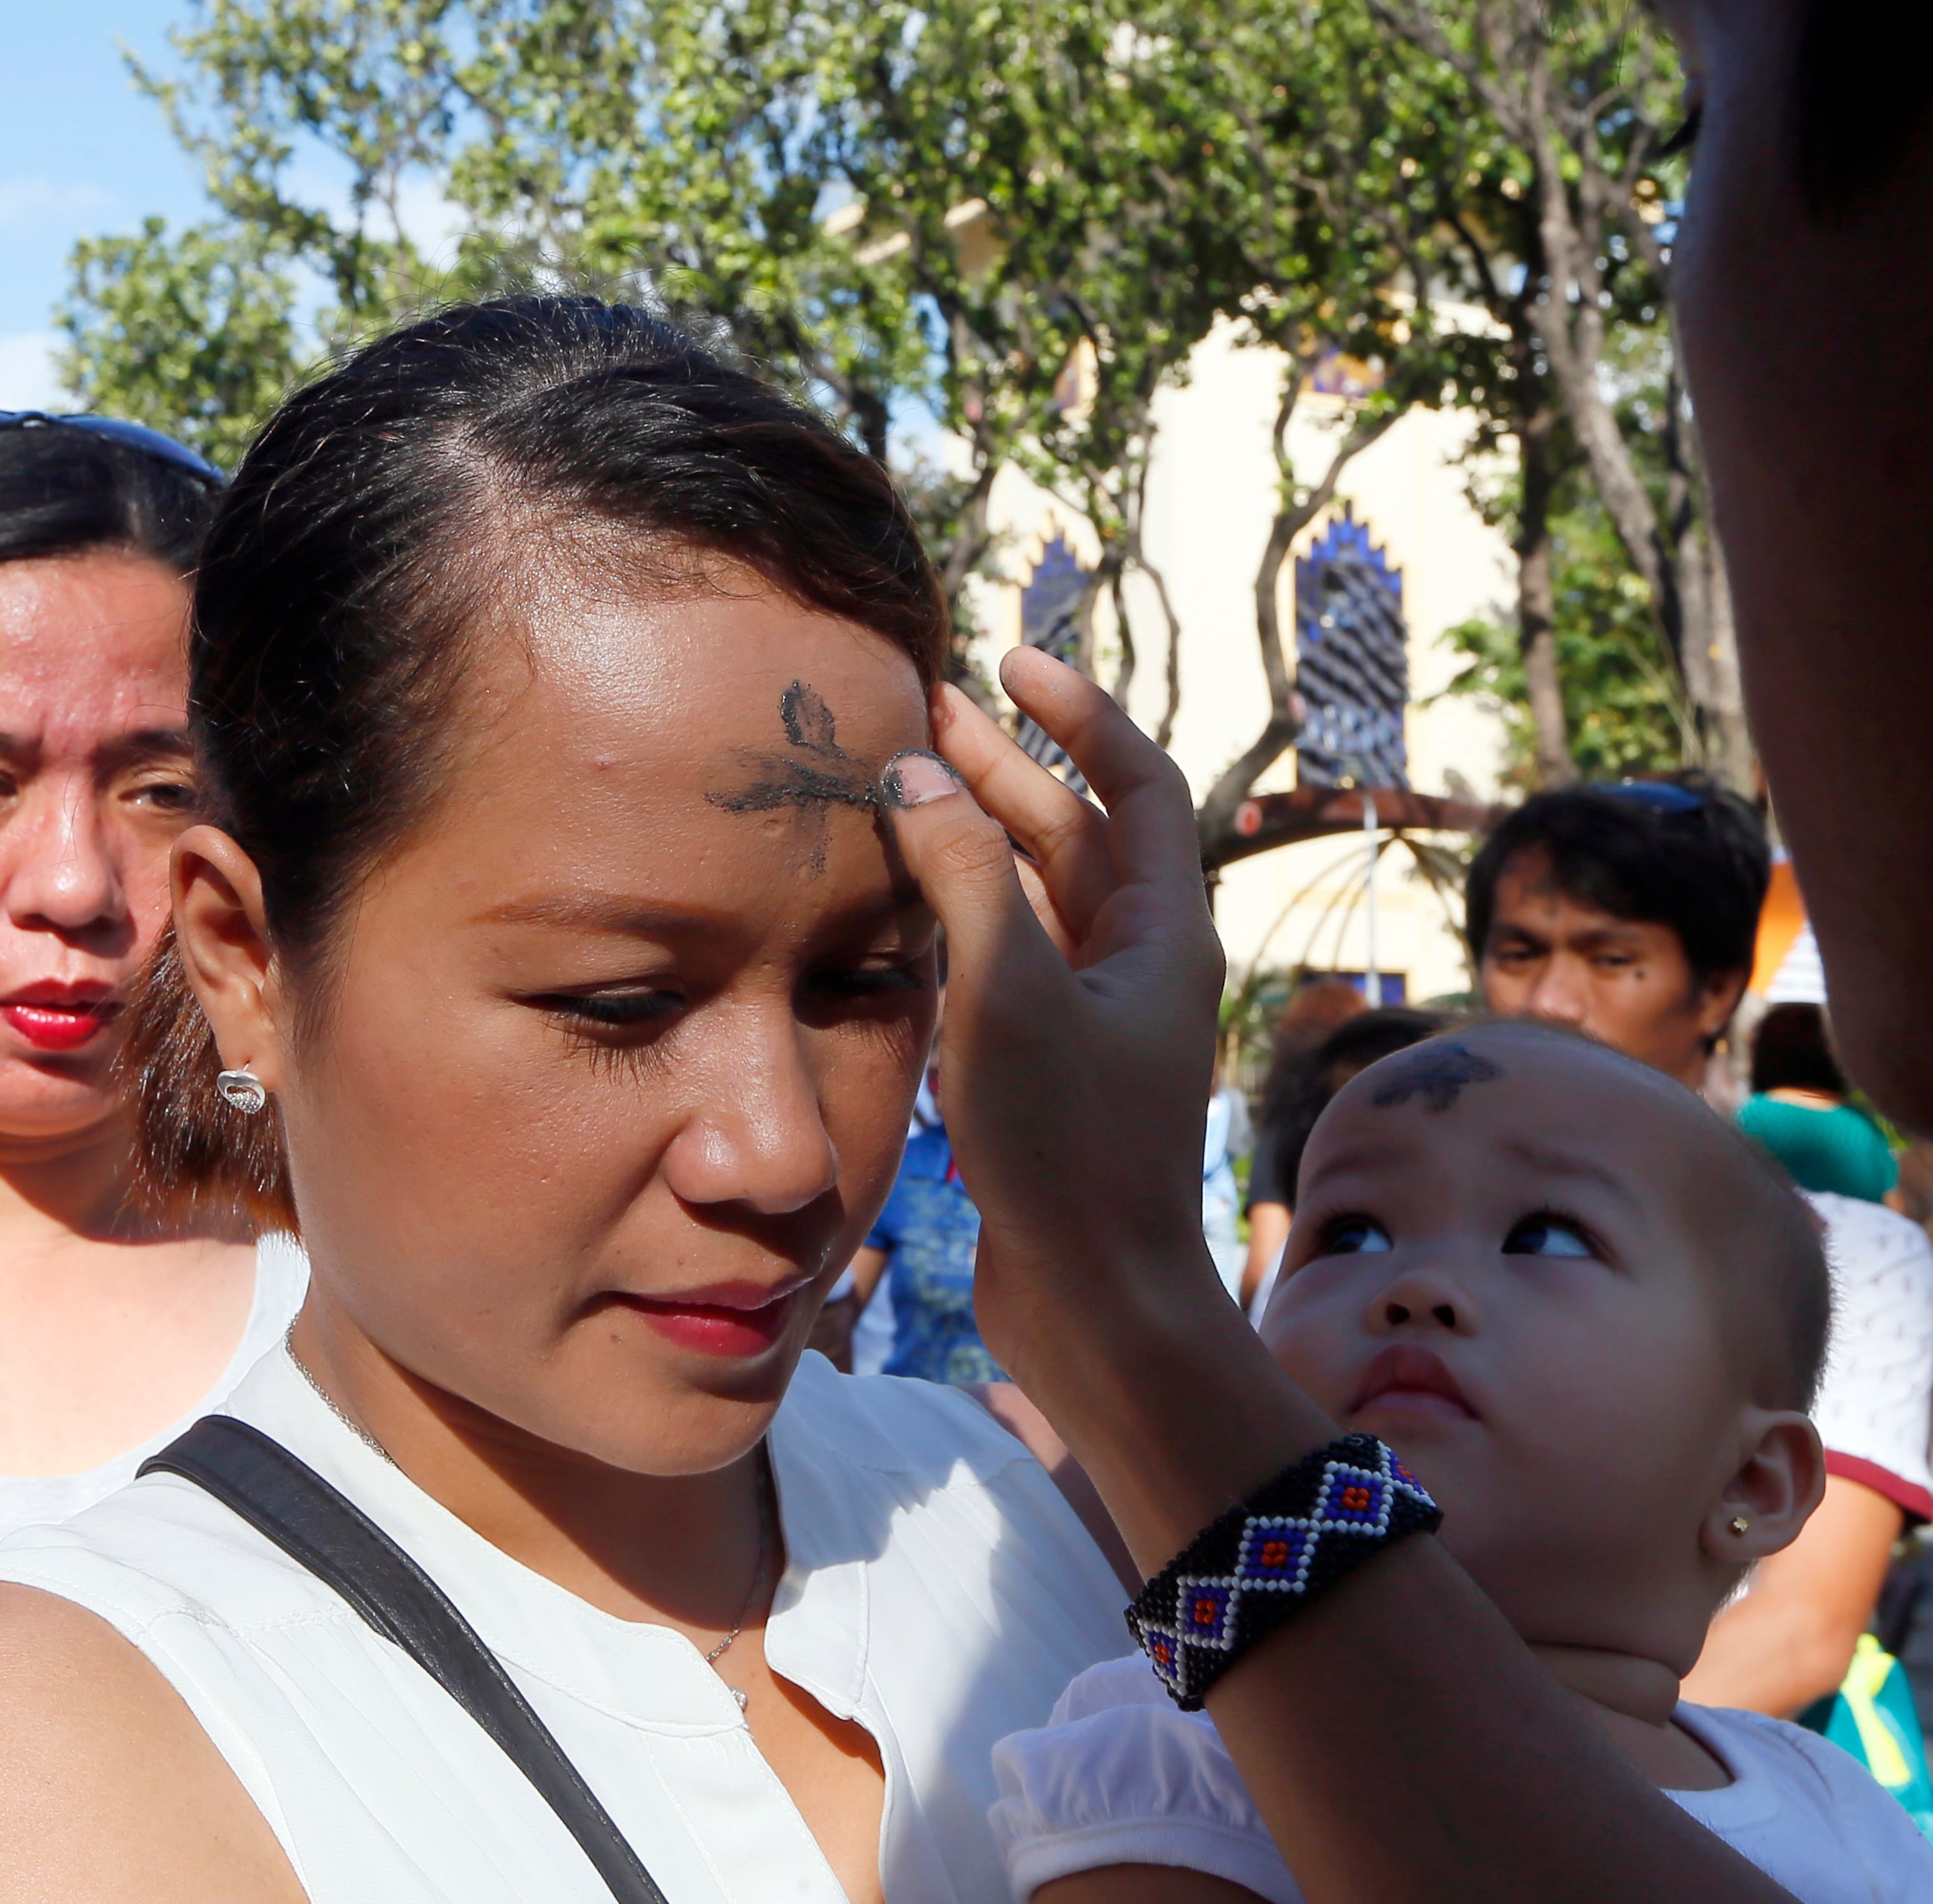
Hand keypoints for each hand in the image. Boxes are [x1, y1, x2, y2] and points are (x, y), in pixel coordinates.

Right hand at [883, 649, 1225, 1394]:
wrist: (1096, 1300)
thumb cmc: (1069, 1146)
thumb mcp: (1009, 990)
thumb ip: (963, 871)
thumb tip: (918, 769)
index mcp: (1161, 930)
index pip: (1135, 783)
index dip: (1078, 713)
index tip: (1012, 660)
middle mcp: (1139, 962)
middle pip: (1075, 833)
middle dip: (1006, 766)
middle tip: (924, 711)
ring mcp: (1095, 1018)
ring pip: (1036, 897)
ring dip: (978, 837)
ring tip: (904, 783)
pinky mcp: (1050, 1069)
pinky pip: (1009, 961)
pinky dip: (962, 916)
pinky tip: (905, 898)